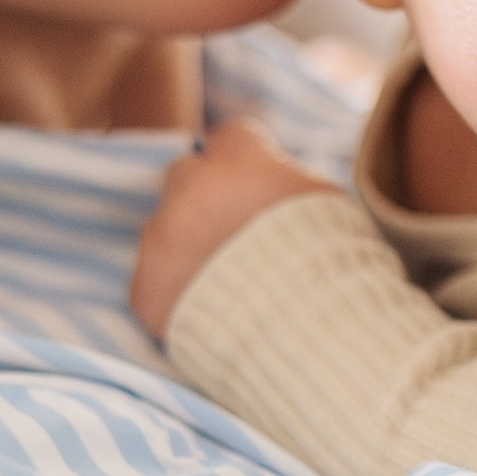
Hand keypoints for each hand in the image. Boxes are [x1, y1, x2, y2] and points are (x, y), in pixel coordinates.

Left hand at [130, 120, 334, 338]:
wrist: (303, 336)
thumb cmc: (330, 267)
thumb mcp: (328, 205)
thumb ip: (289, 179)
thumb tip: (274, 174)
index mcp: (239, 162)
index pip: (230, 139)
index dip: (246, 166)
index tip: (257, 189)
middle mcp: (190, 190)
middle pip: (186, 174)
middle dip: (206, 197)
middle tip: (236, 235)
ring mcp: (161, 239)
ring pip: (164, 229)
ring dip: (187, 246)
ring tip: (228, 283)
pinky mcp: (146, 287)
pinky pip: (153, 281)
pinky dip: (175, 292)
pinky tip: (208, 310)